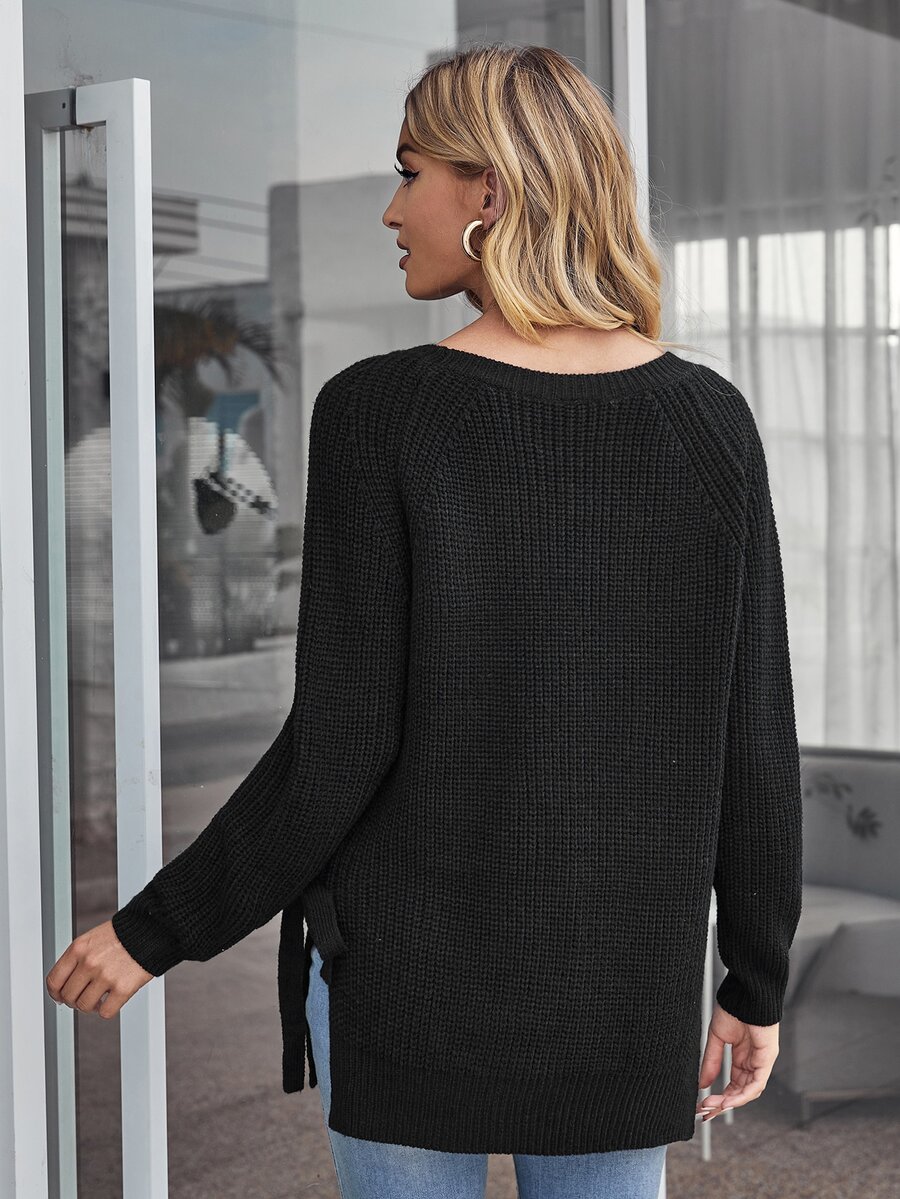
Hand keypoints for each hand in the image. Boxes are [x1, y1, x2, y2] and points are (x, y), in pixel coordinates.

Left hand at [46, 919, 154, 1018]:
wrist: (153, 929)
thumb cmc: (125, 934)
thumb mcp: (93, 938)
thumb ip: (78, 959)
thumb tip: (64, 985)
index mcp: (79, 948)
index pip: (54, 980)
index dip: (55, 993)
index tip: (60, 996)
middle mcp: (89, 962)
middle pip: (68, 996)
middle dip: (75, 1000)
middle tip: (85, 996)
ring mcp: (106, 976)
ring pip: (85, 1006)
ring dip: (92, 1006)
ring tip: (100, 998)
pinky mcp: (123, 988)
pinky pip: (105, 1012)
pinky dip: (108, 1009)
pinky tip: (112, 999)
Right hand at [696, 1001, 779, 1120]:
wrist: (745, 994)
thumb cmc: (733, 1008)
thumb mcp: (716, 1038)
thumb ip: (711, 1061)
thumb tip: (702, 1084)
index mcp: (742, 1057)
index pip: (733, 1085)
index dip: (719, 1097)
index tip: (703, 1105)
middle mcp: (753, 1063)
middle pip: (740, 1092)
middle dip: (723, 1104)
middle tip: (706, 1112)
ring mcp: (761, 1062)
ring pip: (749, 1091)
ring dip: (730, 1102)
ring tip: (713, 1106)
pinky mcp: (767, 1059)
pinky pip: (756, 1083)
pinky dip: (742, 1094)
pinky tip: (728, 1100)